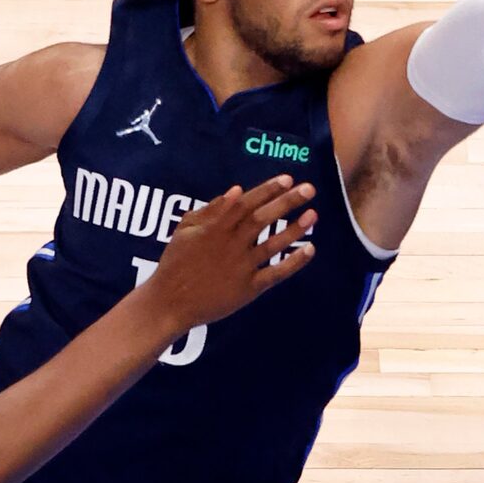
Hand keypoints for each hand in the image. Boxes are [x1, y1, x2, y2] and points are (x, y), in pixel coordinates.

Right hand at [143, 175, 317, 329]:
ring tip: (313, 214)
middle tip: (309, 189)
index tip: (287, 179)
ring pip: (273, 244)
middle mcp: (231, 244)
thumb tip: (236, 191)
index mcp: (215, 227)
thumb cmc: (175, 264)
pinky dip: (293, 263)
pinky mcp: (248, 288)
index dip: (268, 190)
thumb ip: (210, 210)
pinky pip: (275, 273)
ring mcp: (241, 267)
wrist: (170, 303)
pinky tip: (310, 250)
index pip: (247, 203)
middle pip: (263, 218)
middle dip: (287, 202)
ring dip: (295, 228)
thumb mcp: (185, 230)